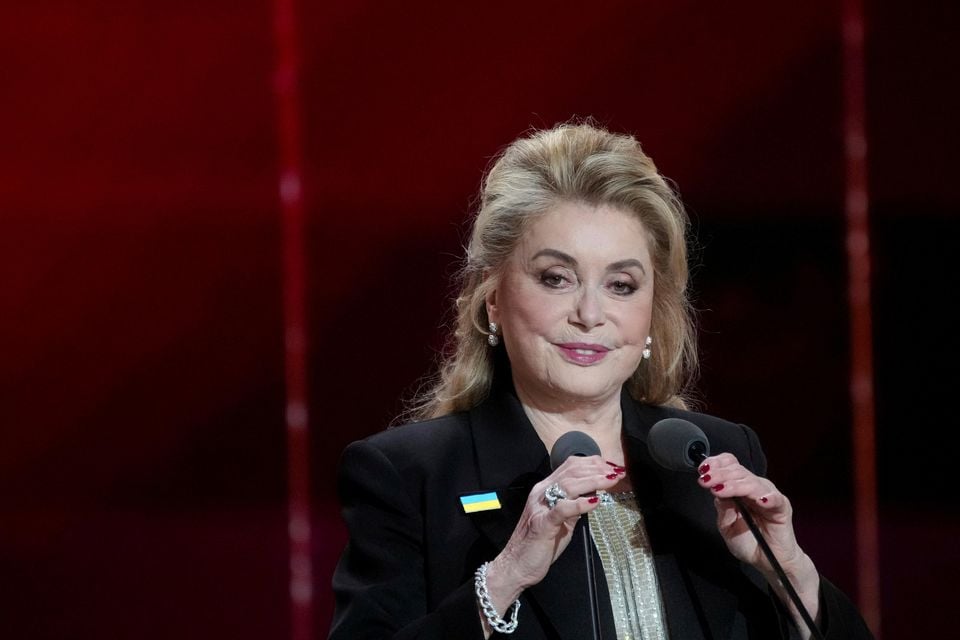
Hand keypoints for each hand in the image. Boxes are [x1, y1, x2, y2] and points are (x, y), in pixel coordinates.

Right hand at [483, 456, 623, 611]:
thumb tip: (593, 495)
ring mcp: (541, 508)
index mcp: (545, 490)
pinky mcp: (542, 524)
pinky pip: (562, 509)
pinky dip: (580, 503)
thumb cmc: (538, 545)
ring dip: (594, 480)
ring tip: (611, 481)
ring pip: (569, 484)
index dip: (593, 463)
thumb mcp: (562, 521)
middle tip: (617, 472)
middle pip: (572, 471)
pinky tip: (595, 501)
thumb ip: (574, 507)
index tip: (612, 467)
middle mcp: (541, 494)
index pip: (570, 466)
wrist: (516, 566)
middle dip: (597, 469)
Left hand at [697, 453, 820, 632]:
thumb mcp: (727, 527)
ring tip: (719, 485)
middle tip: (705, 476)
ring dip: (736, 481)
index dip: (715, 463)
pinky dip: (766, 496)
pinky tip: (756, 496)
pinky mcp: (782, 511)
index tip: (699, 466)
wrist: (772, 565)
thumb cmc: (749, 544)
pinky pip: (776, 500)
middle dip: (720, 472)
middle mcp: (755, 488)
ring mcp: (770, 497)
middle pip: (738, 470)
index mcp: (739, 488)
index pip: (728, 466)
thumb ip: (721, 509)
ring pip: (754, 482)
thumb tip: (712, 489)